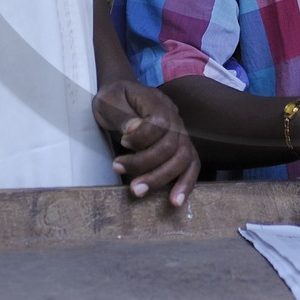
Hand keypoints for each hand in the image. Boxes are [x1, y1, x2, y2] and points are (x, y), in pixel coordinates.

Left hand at [93, 80, 199, 207]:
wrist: (121, 97)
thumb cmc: (114, 101)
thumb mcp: (108, 102)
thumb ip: (122, 116)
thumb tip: (134, 130)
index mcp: (157, 102)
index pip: (159, 123)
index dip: (141, 137)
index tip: (123, 142)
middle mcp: (175, 118)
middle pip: (172, 145)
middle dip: (146, 165)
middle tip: (122, 174)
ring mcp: (181, 133)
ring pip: (183, 159)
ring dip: (161, 178)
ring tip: (138, 191)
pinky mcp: (181, 148)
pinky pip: (191, 166)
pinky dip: (186, 184)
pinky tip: (175, 201)